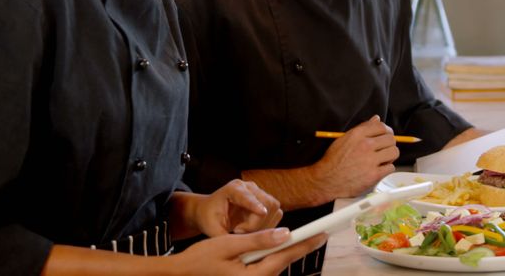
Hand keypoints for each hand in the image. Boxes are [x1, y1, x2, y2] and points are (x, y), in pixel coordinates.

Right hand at [172, 228, 327, 275]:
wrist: (182, 274)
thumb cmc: (201, 259)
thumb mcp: (229, 244)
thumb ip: (258, 240)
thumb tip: (285, 234)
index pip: (285, 256)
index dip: (305, 244)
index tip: (323, 234)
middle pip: (282, 262)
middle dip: (298, 247)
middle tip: (319, 233)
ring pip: (274, 265)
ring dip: (282, 251)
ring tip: (298, 237)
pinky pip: (264, 268)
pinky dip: (271, 256)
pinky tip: (274, 246)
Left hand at [193, 180, 283, 236]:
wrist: (209, 211)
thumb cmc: (209, 218)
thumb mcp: (212, 230)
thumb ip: (226, 239)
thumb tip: (241, 249)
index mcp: (233, 189)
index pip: (246, 196)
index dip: (254, 204)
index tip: (261, 212)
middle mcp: (249, 187)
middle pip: (266, 203)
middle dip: (257, 224)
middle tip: (240, 232)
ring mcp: (259, 193)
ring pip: (274, 209)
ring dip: (264, 226)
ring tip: (245, 232)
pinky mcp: (265, 202)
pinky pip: (276, 214)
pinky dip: (268, 226)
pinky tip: (253, 231)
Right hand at [312, 115, 399, 199]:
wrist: (326, 180)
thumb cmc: (333, 160)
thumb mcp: (344, 139)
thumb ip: (362, 128)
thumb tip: (376, 119)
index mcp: (357, 135)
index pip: (381, 126)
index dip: (386, 131)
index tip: (385, 135)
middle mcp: (365, 145)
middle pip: (391, 139)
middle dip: (389, 144)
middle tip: (384, 149)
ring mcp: (370, 161)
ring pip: (394, 152)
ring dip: (390, 156)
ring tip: (383, 159)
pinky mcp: (373, 175)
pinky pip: (391, 167)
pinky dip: (386, 169)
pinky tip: (379, 169)